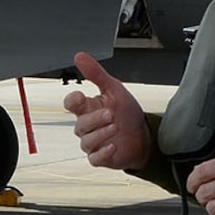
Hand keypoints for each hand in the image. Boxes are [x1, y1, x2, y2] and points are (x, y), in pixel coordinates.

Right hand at [63, 52, 151, 170]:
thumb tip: (80, 56)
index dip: (73, 101)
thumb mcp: (114, 89)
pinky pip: (94, 158)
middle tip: (110, 114)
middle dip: (94, 119)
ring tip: (115, 127)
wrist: (144, 135)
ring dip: (100, 134)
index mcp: (88, 108)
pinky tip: (113, 146)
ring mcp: (94, 142)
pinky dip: (102, 153)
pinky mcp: (101, 157)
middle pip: (80, 124)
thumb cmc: (126, 113)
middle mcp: (88, 126)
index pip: (70, 104)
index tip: (80, 96)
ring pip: (86, 141)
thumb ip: (96, 74)